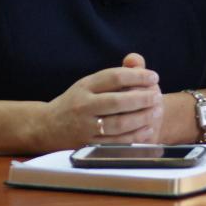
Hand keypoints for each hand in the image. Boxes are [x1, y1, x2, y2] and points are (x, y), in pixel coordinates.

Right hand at [39, 53, 162, 149]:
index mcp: (85, 86)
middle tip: (157, 95)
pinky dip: (134, 136)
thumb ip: (116, 73)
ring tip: (156, 111)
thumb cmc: (77, 102)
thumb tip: (137, 60)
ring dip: (141, 118)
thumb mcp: (90, 83)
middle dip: (142, 98)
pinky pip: (115, 142)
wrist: (47, 127)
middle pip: (117, 101)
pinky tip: (147, 129)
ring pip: (118, 123)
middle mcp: (83, 106)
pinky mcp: (88, 145)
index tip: (154, 77)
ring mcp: (85, 127)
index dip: (137, 76)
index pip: (114, 77)